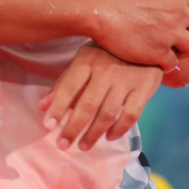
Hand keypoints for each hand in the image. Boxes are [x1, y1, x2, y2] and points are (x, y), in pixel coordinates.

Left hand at [42, 46, 161, 150]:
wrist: (146, 41)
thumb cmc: (108, 53)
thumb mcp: (84, 60)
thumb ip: (64, 82)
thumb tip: (42, 106)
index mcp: (87, 59)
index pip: (69, 87)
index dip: (58, 108)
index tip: (48, 127)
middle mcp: (107, 69)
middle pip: (87, 105)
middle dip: (73, 128)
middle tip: (62, 145)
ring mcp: (127, 79)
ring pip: (108, 113)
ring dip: (94, 134)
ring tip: (83, 146)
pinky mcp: (145, 87)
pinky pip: (131, 115)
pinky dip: (119, 129)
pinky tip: (109, 137)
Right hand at [91, 0, 188, 70]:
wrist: (101, 10)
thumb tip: (170, 1)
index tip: (182, 20)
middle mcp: (179, 13)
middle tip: (182, 38)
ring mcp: (170, 33)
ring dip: (184, 50)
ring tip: (170, 50)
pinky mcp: (158, 52)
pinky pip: (173, 63)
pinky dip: (165, 63)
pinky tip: (154, 60)